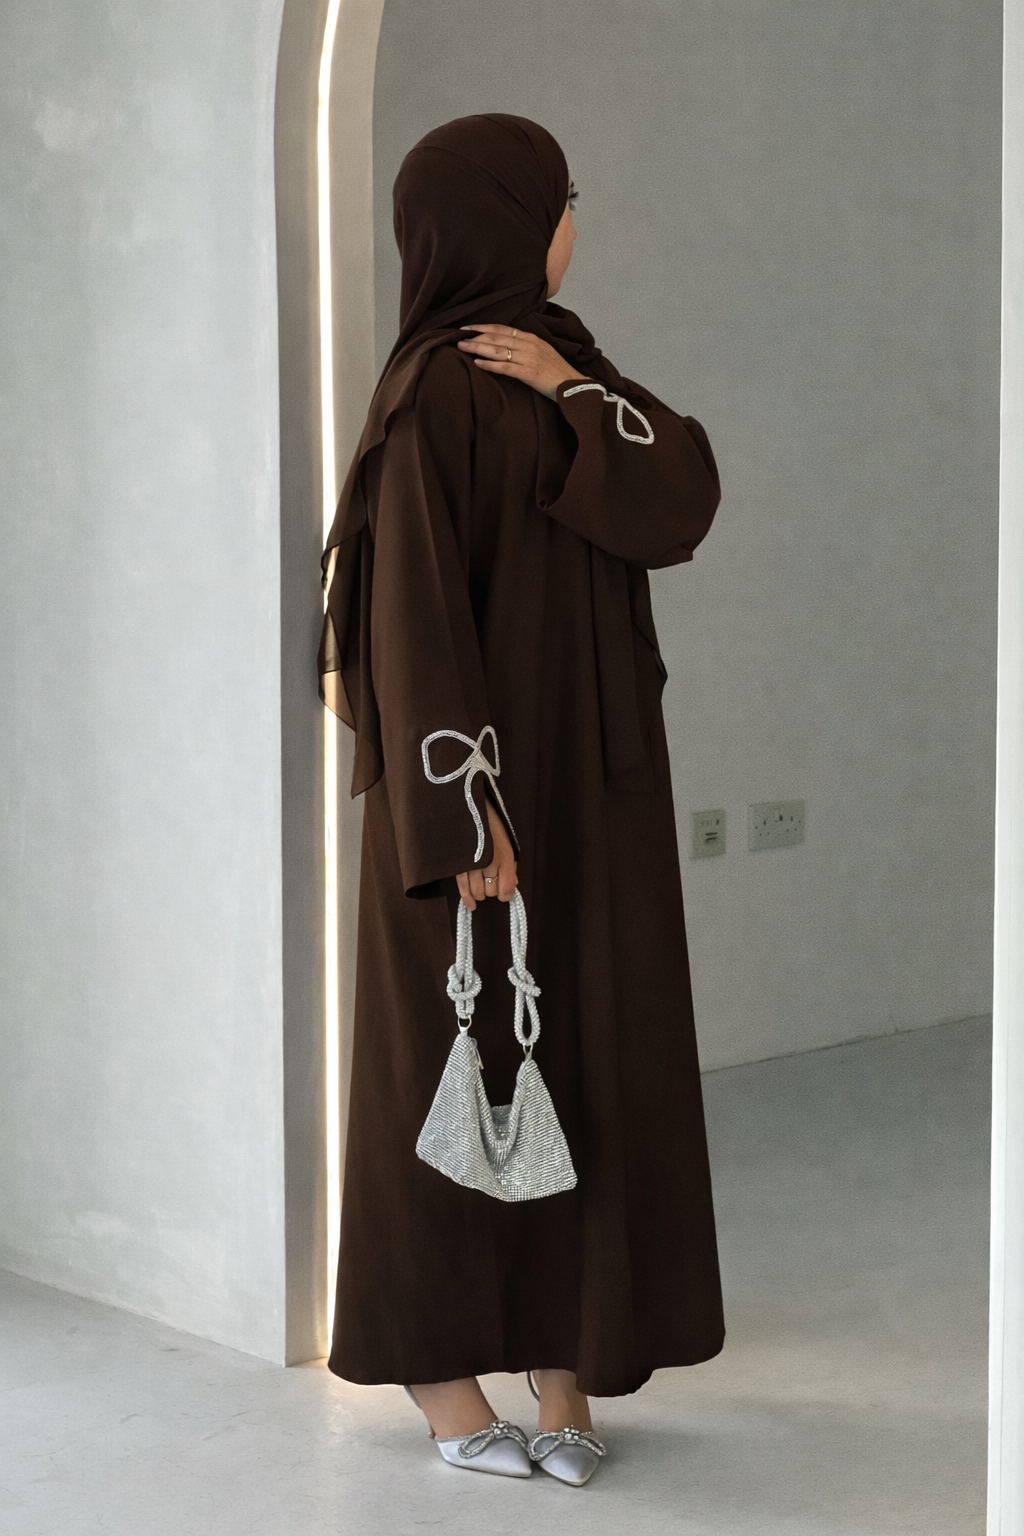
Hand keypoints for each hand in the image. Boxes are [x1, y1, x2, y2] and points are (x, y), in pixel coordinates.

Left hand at [457, 323, 586, 400]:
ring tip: (462, 348)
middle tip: (458, 338)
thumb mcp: (543, 352)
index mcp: (532, 338)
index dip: (484, 327)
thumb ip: (526, 347)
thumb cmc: (557, 372)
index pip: (503, 329)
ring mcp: (528, 358)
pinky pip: (505, 367)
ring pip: (498, 350)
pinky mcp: (528, 373)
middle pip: (497, 337)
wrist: (573, 385)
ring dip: (478, 348)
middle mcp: (529, 344)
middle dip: (476, 336)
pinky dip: (490, 365)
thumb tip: (507, 347)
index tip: (468, 327)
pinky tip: (478, 363)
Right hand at [457, 799, 517, 908]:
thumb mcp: (508, 845)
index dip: (506, 894)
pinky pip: (462, 887)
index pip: (506, 889)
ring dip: (480, 893)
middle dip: (493, 890)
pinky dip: (467, 899)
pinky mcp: (458, 864)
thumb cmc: (492, 827)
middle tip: (492, 880)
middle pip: (491, 891)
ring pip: (477, 891)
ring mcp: (471, 864)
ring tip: (482, 885)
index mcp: (504, 856)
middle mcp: (488, 863)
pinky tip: (471, 905)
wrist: (469, 809)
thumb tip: (512, 886)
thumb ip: (510, 867)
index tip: (505, 891)